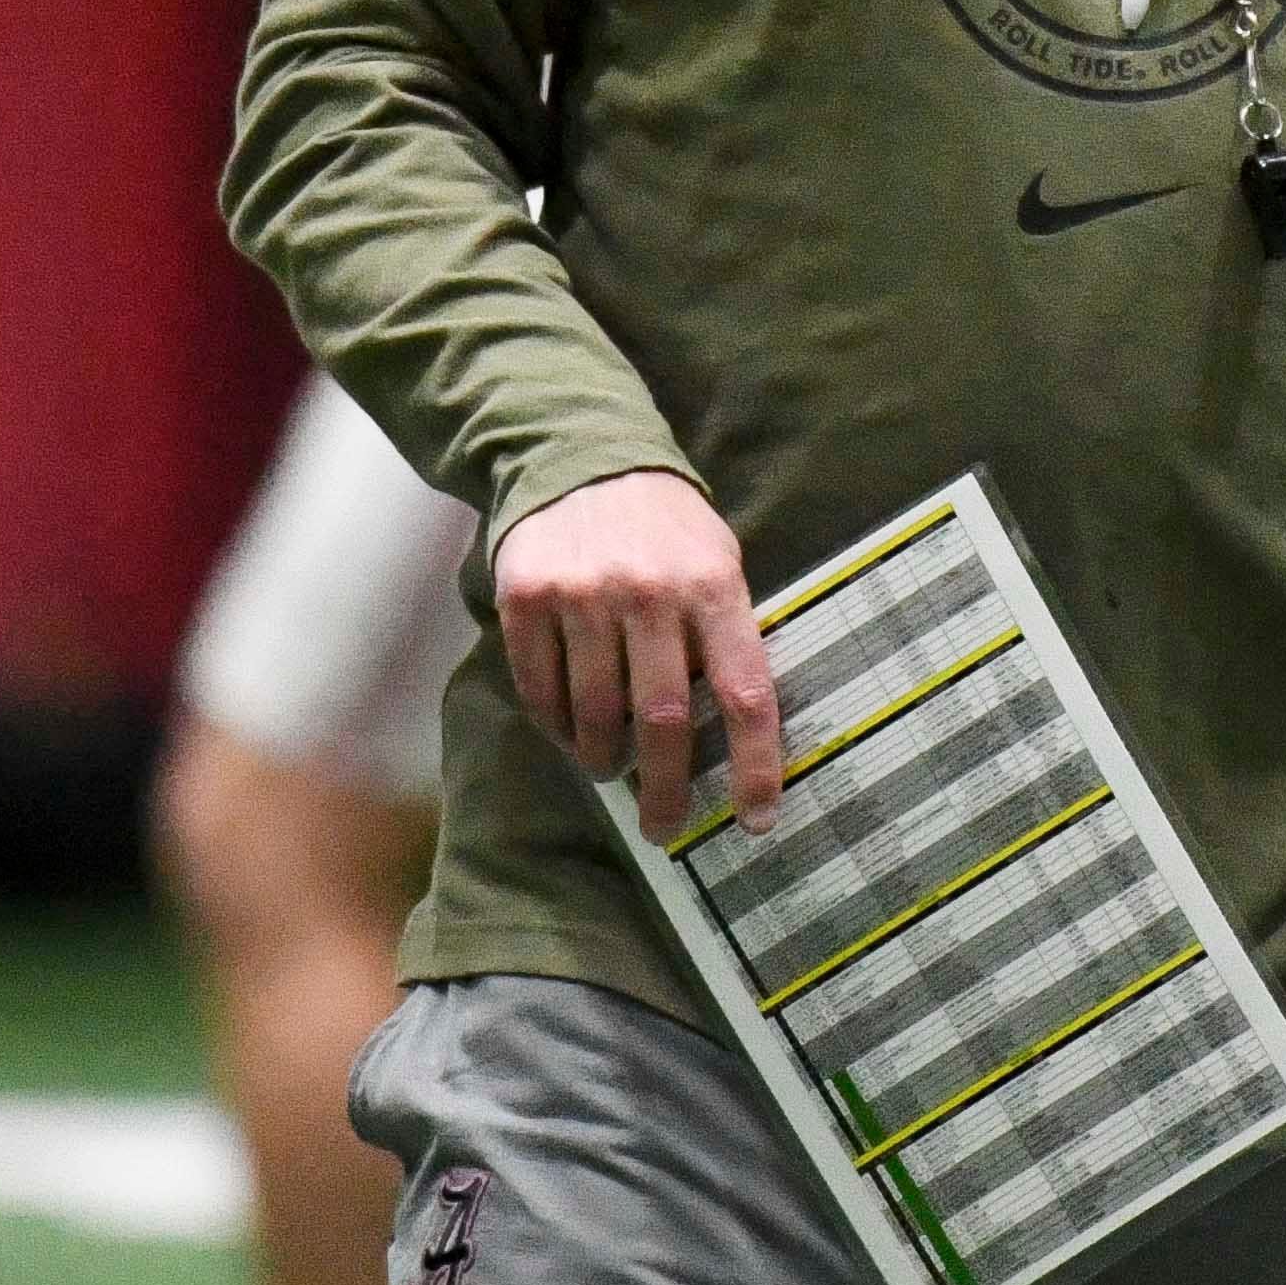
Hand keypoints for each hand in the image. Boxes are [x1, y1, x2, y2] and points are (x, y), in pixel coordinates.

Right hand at [491, 470, 782, 839]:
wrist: (582, 457)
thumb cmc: (667, 527)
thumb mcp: (718, 562)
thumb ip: (725, 634)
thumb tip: (739, 733)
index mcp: (714, 587)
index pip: (745, 692)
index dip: (756, 764)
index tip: (758, 820)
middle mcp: (650, 594)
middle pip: (663, 720)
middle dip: (666, 790)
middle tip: (664, 827)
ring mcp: (583, 596)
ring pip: (596, 716)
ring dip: (605, 758)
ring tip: (611, 767)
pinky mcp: (527, 599)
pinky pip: (542, 691)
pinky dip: (558, 726)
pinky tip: (570, 731)